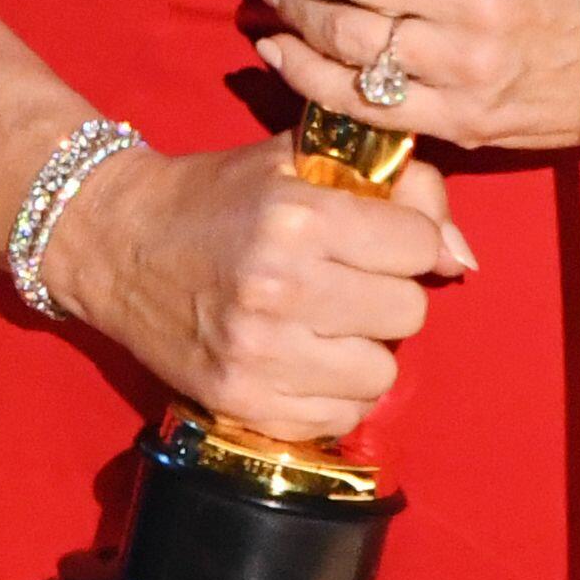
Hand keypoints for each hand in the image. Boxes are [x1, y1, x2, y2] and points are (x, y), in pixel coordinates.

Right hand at [42, 133, 468, 447]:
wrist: (119, 244)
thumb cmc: (219, 196)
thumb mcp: (302, 161)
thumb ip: (397, 187)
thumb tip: (461, 257)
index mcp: (299, 219)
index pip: (419, 247)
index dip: (405, 239)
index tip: (375, 237)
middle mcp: (281, 289)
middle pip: (408, 314)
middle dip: (386, 294)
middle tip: (345, 281)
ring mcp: (260, 355)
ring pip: (381, 373)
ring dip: (362, 350)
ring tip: (322, 323)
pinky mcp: (243, 403)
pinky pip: (340, 418)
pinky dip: (331, 394)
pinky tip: (299, 359)